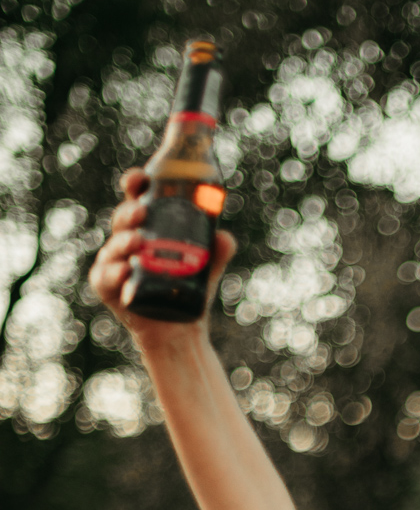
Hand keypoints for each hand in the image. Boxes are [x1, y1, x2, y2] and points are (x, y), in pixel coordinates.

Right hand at [88, 168, 234, 347]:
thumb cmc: (187, 289)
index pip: (136, 199)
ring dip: (122, 242)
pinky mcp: (109, 289)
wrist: (180, 330)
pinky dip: (113, 273)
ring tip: (136, 242)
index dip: (134, 185)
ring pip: (113, 247)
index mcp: (146, 228)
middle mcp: (126, 242)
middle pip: (122, 219)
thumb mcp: (207, 267)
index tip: (140, 179)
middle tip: (142, 212)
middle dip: (129, 212)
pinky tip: (124, 271)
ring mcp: (114, 264)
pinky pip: (104, 278)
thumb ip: (218, 250)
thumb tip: (224, 237)